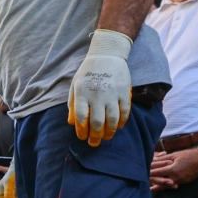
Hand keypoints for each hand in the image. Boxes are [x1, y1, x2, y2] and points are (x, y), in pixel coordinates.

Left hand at [67, 29, 132, 145]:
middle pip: (96, 122)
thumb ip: (72, 103)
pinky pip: (124, 112)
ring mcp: (112, 94)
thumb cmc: (88, 71)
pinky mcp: (124, 93)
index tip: (82, 137)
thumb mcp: (75, 85)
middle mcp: (97, 95)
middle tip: (94, 143)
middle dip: (95, 136)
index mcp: (82, 93)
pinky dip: (121, 122)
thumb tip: (72, 123)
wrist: (107, 54)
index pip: (80, 118)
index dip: (81, 131)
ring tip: (106, 137)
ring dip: (109, 133)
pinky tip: (118, 127)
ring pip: (112, 120)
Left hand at [149, 147, 197, 189]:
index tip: (143, 174)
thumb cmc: (189, 155)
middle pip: (161, 183)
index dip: (150, 173)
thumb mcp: (175, 155)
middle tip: (146, 186)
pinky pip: (174, 184)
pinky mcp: (185, 182)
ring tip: (152, 188)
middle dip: (153, 184)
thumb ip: (163, 159)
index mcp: (172, 170)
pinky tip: (164, 185)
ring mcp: (181, 181)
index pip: (157, 173)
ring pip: (167, 186)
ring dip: (160, 186)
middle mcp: (175, 178)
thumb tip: (154, 160)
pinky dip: (168, 185)